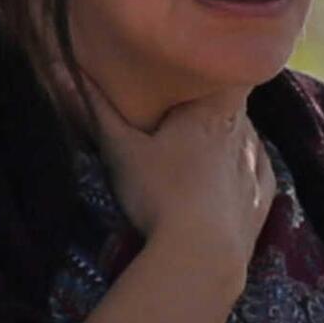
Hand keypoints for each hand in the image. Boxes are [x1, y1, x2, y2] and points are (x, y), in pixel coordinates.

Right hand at [84, 74, 274, 292]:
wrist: (202, 257)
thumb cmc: (159, 194)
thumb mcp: (119, 149)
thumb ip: (94, 108)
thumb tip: (58, 66)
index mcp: (213, 109)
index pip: (228, 69)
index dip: (213, 65)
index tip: (192, 66)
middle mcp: (245, 130)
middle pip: (233, 103)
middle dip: (211, 102)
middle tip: (180, 110)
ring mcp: (258, 165)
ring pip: (245, 136)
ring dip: (227, 136)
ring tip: (196, 149)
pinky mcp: (264, 199)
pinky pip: (257, 170)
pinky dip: (242, 168)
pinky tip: (223, 177)